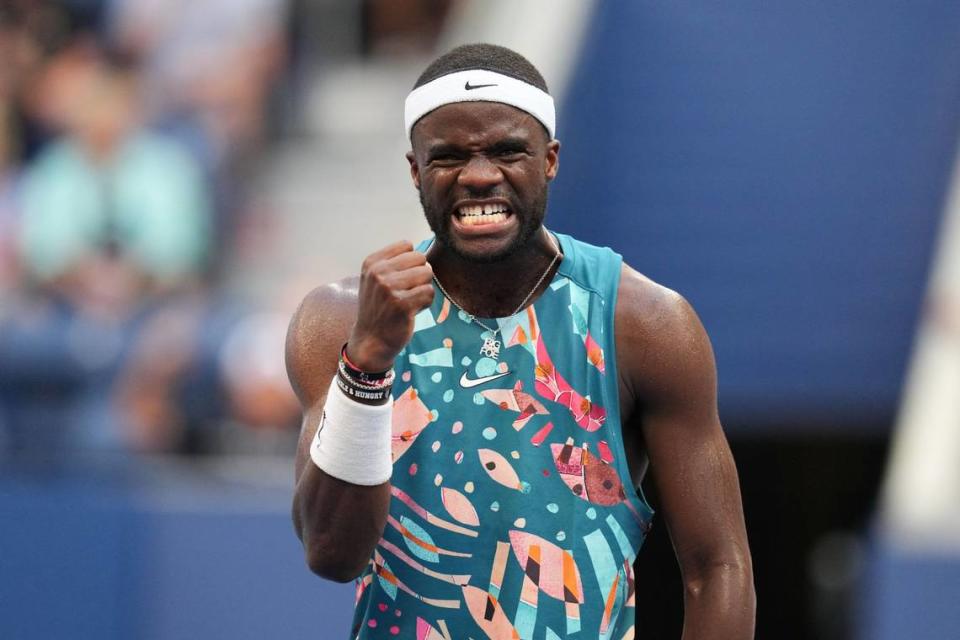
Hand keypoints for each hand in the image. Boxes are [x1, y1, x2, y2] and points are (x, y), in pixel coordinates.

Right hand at [346, 241, 433, 371]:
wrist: (371, 340)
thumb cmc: (379, 308)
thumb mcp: (375, 279)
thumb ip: (394, 262)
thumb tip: (422, 251)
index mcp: (372, 262)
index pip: (407, 245)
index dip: (411, 262)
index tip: (401, 278)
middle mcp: (378, 272)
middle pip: (420, 258)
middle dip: (420, 274)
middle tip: (408, 291)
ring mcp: (389, 288)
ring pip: (427, 273)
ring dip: (423, 288)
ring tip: (410, 301)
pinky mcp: (402, 304)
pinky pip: (429, 292)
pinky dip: (426, 303)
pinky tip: (413, 311)